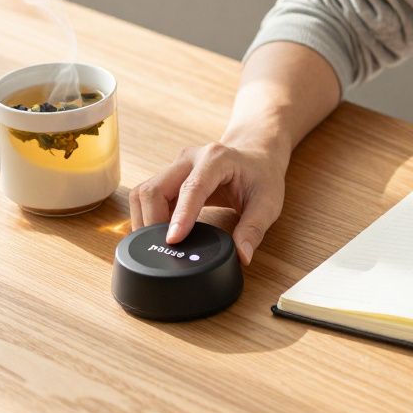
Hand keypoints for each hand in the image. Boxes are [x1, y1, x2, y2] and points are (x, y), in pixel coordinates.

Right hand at [128, 135, 287, 264]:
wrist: (255, 155)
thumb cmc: (262, 176)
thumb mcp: (268, 203)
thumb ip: (254, 229)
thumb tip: (242, 256)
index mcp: (216, 159)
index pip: (192, 188)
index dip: (180, 215)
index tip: (172, 241)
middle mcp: (190, 158)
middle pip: (155, 188)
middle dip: (152, 221)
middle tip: (164, 251)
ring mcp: (176, 166)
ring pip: (144, 192)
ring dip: (145, 220)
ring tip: (156, 245)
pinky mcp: (169, 177)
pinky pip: (147, 196)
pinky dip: (147, 217)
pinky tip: (157, 235)